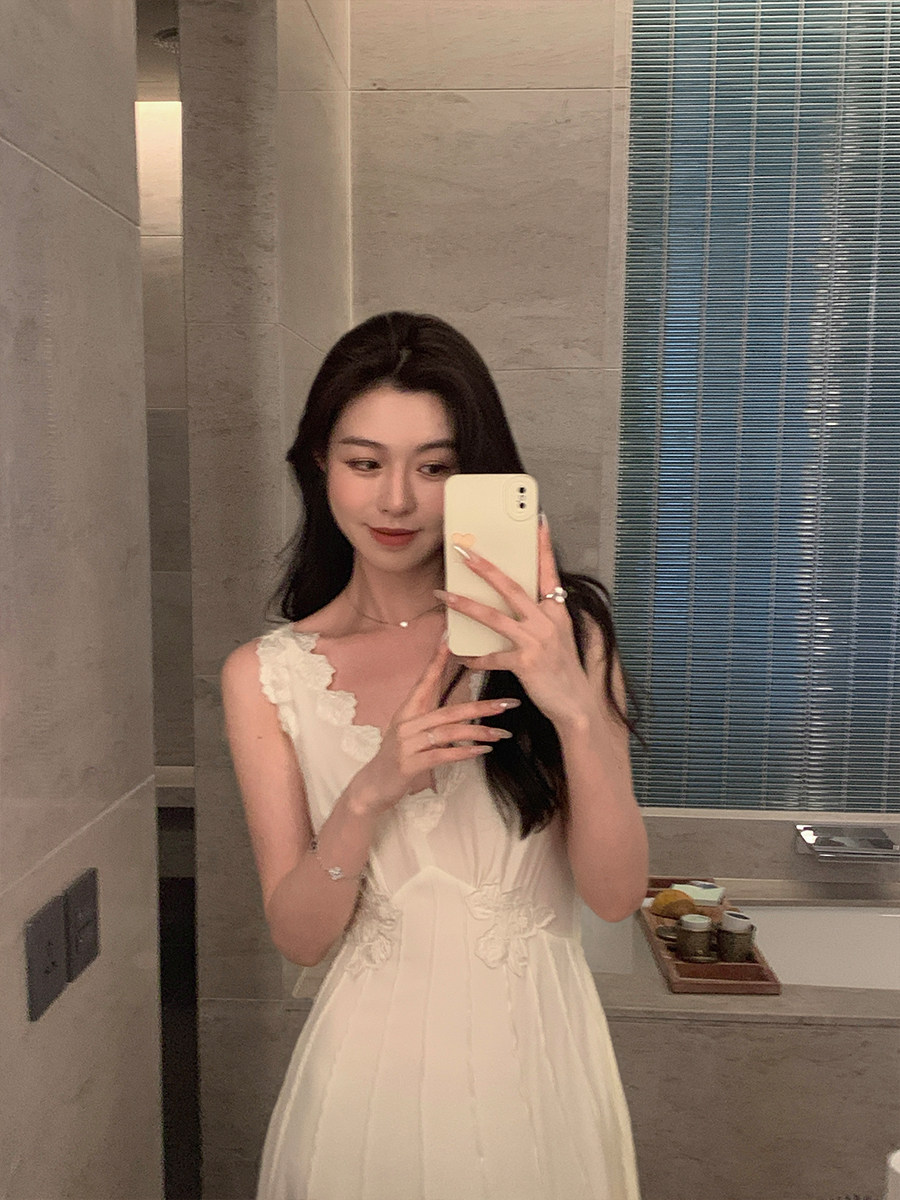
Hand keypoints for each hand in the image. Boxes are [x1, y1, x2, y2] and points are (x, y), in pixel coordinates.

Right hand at [350, 640, 520, 815]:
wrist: (373, 787)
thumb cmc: (398, 758)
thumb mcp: (412, 734)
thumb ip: (432, 720)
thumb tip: (460, 709)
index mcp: (407, 712)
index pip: (425, 682)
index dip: (437, 661)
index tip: (450, 641)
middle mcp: (406, 723)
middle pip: (448, 710)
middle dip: (480, 706)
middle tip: (507, 703)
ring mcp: (406, 743)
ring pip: (448, 732)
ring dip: (478, 732)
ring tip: (501, 734)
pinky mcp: (409, 764)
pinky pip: (441, 755)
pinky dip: (463, 753)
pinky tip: (482, 751)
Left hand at [436, 517, 593, 728]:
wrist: (577, 705)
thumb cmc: (564, 671)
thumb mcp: (559, 637)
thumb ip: (540, 617)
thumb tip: (514, 601)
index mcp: (557, 612)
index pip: (549, 571)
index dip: (544, 546)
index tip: (538, 520)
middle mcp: (548, 622)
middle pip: (512, 587)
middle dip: (485, 568)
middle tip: (464, 552)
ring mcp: (537, 641)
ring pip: (494, 617)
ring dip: (465, 605)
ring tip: (443, 595)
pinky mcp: (526, 663)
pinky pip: (492, 656)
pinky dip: (475, 657)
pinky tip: (463, 657)